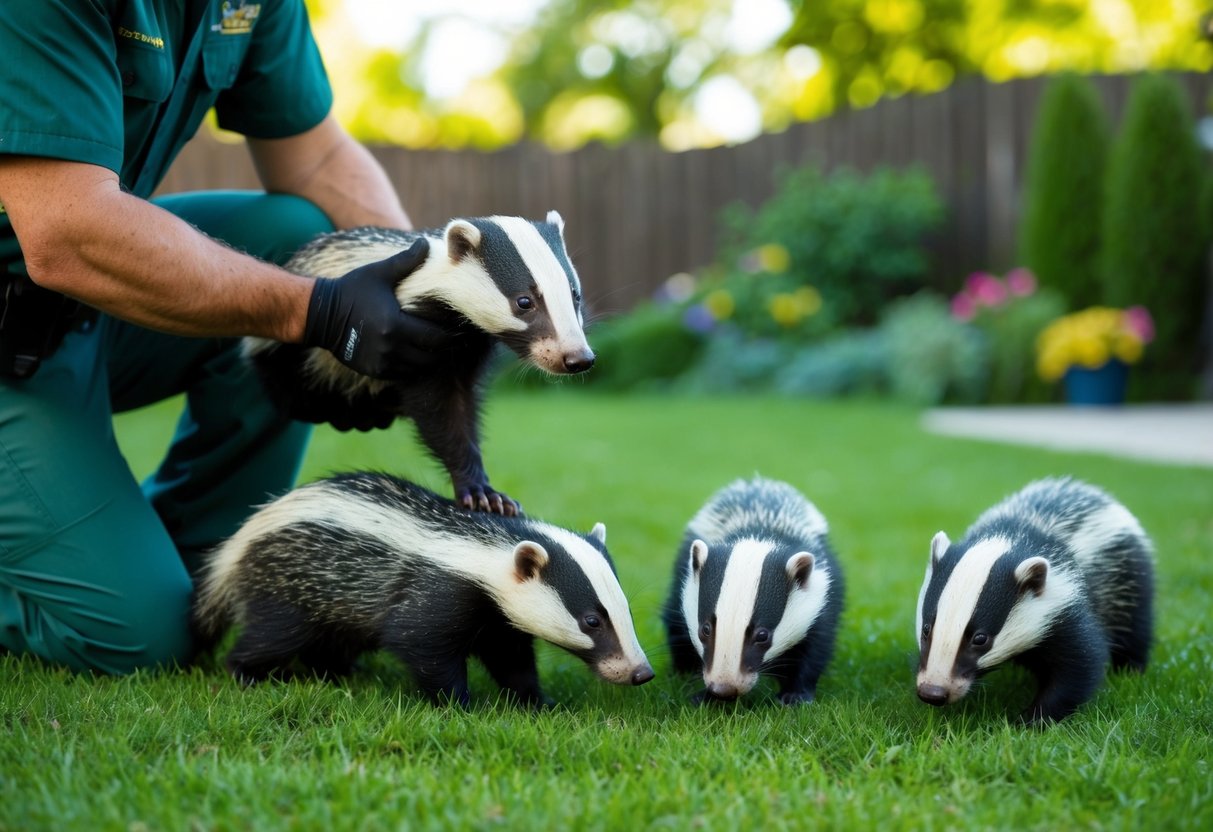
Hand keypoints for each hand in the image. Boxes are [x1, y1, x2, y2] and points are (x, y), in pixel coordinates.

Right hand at [302, 237, 450, 379]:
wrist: (320, 315)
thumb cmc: (352, 290)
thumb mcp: (379, 273)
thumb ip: (406, 260)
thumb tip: (426, 242)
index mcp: (394, 325)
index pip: (435, 337)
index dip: (449, 335)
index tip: (456, 328)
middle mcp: (390, 348)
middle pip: (431, 357)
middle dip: (443, 349)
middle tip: (451, 339)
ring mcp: (382, 362)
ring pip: (419, 369)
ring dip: (430, 360)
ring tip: (436, 348)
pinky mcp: (374, 370)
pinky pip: (404, 375)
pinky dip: (414, 367)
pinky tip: (418, 355)